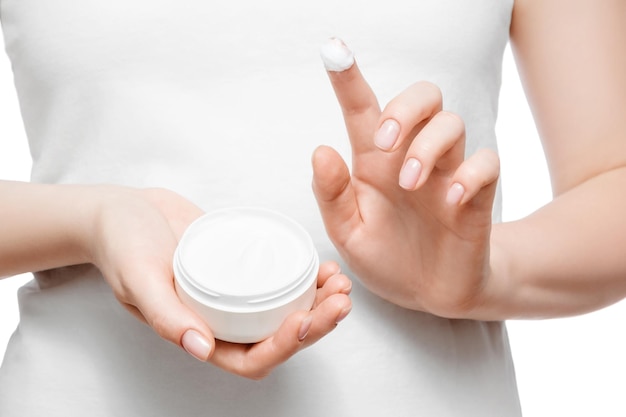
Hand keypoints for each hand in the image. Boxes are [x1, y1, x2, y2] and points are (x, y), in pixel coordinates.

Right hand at [87, 186, 351, 378]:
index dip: (282, 347)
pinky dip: (306, 279)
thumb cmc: (122, 244)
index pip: (250, 358)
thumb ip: (164, 314)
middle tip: (341, 298)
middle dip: (316, 325)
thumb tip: (199, 349)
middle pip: (278, 337)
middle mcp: (222, 320)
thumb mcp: (137, 277)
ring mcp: (235, 296)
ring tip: (340, 282)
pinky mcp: (243, 269)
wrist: (124, 211)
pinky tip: (322, 266)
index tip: (305, 320)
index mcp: (198, 334)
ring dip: (318, 303)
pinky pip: (280, 281)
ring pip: (285, 311)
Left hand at [312, 50, 498, 318]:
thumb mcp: (348, 233)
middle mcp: (411, 157)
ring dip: (427, 146)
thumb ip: (332, 195)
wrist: (430, 293)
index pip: (363, 110)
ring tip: (409, 183)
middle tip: (382, 142)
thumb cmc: (387, 257)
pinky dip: (468, 175)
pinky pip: (485, 162)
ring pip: (452, 122)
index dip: (348, 80)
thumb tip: (320, 150)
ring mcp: (446, 173)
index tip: (333, 50)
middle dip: (403, 108)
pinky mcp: (475, 194)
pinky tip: (449, 202)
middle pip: (423, 96)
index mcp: (373, 163)